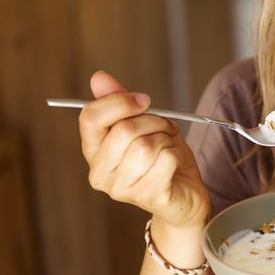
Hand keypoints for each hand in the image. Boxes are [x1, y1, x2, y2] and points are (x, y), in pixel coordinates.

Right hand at [78, 70, 208, 229]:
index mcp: (92, 151)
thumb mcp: (142, 125)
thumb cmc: (161, 158)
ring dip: (166, 139)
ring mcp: (121, 189)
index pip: (91, 117)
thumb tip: (98, 77)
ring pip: (146, 145)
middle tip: (165, 127)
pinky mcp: (147, 197)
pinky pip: (166, 159)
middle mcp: (100, 173)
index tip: (144, 101)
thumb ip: (120, 102)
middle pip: (124, 130)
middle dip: (153, 121)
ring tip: (168, 146)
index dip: (120, 102)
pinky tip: (174, 164)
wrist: (184, 196)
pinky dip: (177, 155)